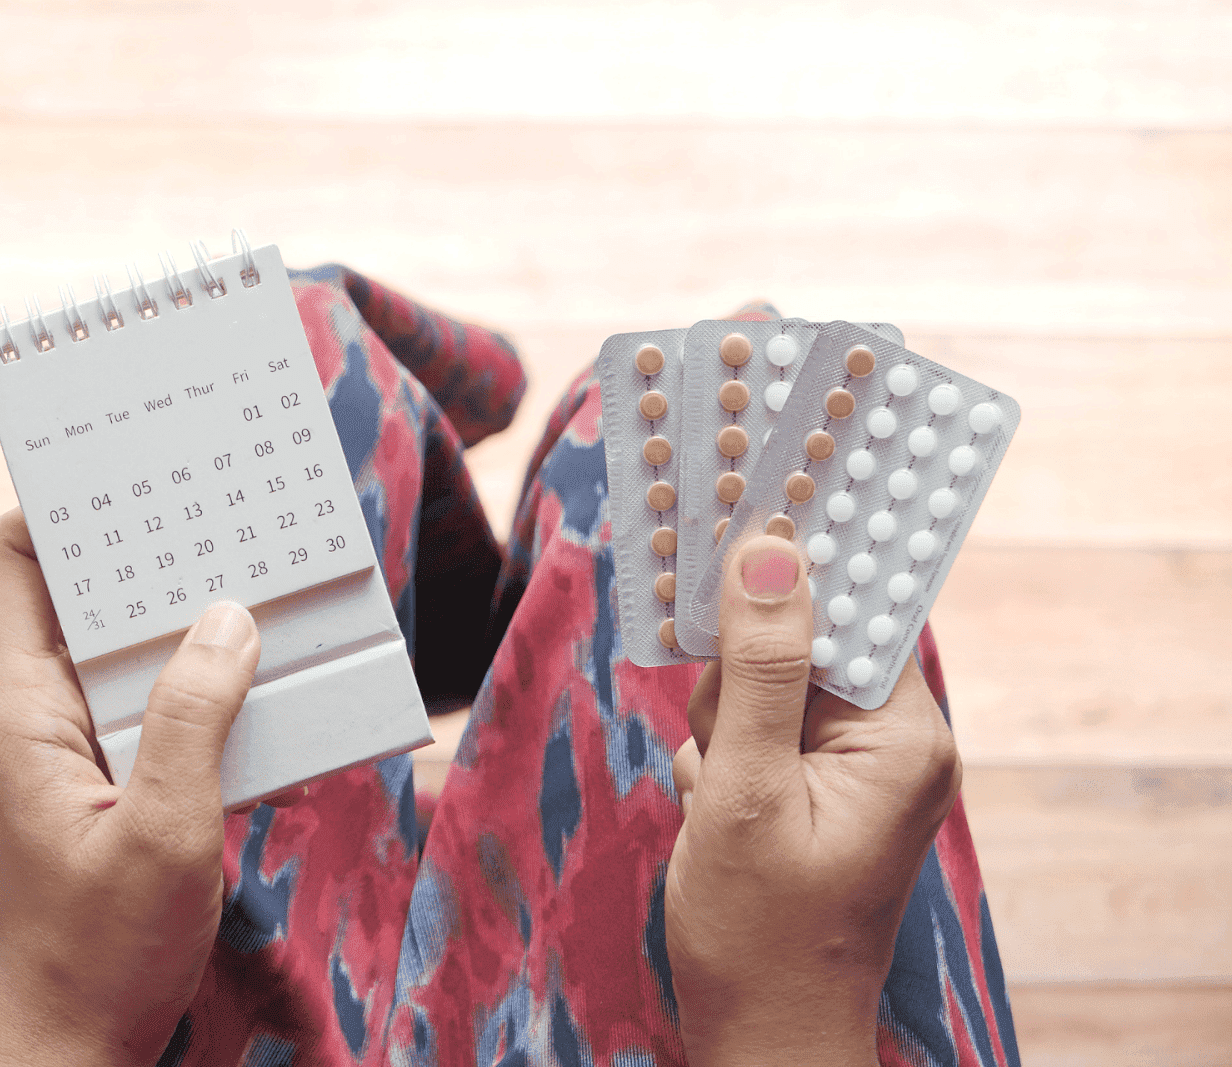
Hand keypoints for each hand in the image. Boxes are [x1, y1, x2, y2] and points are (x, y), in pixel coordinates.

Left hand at [0, 510, 265, 1066]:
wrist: (68, 1044)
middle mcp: (24, 714)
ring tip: (252, 592)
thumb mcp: (169, 831)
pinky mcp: (88, 780)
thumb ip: (196, 717)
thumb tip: (229, 617)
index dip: (58, 506)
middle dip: (144, 555)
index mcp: (17, 708)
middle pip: (70, 593)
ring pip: (111, 649)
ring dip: (177, 623)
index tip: (132, 476)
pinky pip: (135, 702)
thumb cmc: (105, 951)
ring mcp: (54, 748)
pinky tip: (251, 690)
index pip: (7, 561)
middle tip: (221, 518)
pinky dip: (186, 683)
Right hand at [664, 536, 961, 1066]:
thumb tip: (770, 549)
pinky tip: (719, 809)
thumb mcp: (747, 792)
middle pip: (800, 637)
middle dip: (739, 681)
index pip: (858, 605)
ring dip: (721, 725)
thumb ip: (759, 668)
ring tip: (720, 798)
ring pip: (763, 680)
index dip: (796, 565)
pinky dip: (722, 753)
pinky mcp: (816, 783)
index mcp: (905, 736)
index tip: (740, 517)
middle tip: (725, 749)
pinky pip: (756, 723)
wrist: (760, 1032)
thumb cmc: (760, 934)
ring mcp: (853, 764)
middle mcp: (893, 740)